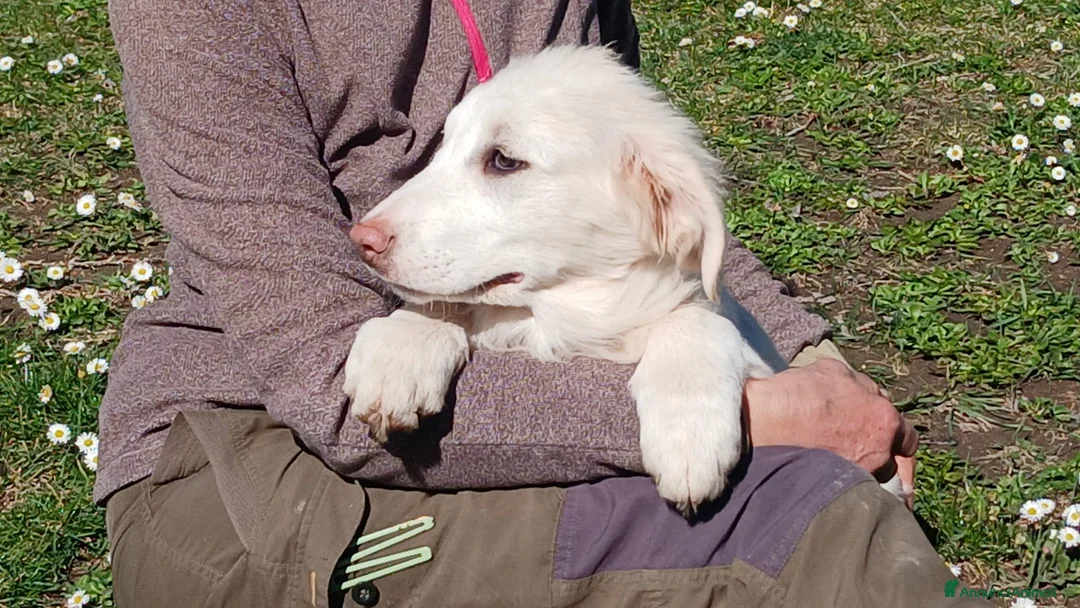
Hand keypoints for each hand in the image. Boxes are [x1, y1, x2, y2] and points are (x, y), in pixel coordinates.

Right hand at [742, 358, 917, 507]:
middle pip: (891, 462)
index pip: (908, 437)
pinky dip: (844, 489)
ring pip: (871, 481)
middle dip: (880, 458)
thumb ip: (861, 386)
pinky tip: (830, 483)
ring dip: (862, 474)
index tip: (884, 438)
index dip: (895, 436)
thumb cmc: (798, 394)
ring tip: (842, 468)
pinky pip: (851, 493)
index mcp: (884, 420)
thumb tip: (868, 393)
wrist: (764, 423)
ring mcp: (858, 476)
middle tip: (862, 455)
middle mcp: (879, 453)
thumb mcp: (834, 371)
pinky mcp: (836, 492)